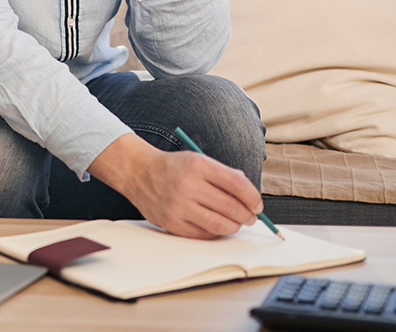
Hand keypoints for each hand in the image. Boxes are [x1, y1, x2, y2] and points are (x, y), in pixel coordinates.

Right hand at [87, 133, 262, 238]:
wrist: (138, 172)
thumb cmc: (174, 168)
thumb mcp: (198, 160)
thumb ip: (224, 176)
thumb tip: (250, 199)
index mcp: (197, 165)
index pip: (237, 184)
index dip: (253, 198)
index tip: (257, 204)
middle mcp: (187, 185)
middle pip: (231, 207)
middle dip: (247, 216)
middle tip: (250, 217)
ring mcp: (178, 206)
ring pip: (220, 225)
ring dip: (234, 226)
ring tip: (235, 222)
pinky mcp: (171, 223)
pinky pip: (203, 234)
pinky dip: (215, 232)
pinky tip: (215, 225)